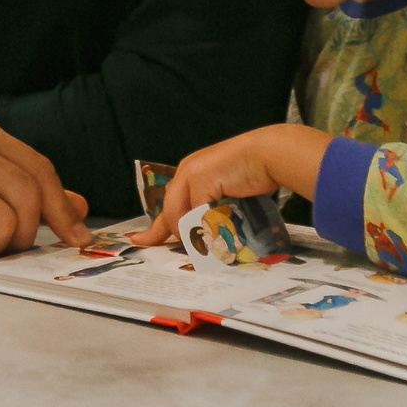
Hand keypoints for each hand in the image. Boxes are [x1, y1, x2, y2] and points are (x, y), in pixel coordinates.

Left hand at [129, 124, 330, 246]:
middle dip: (177, 236)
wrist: (266, 155)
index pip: (167, 206)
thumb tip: (203, 238)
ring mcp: (190, 174)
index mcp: (189, 175)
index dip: (156, 228)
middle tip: (188, 252)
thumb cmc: (252, 175)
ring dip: (195, 234)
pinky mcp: (199, 178)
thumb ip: (210, 211)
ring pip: (180, 216)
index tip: (140, 241)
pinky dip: (205, 226)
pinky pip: (196, 212)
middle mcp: (185, 173)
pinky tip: (217, 233)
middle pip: (169, 214)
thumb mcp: (226, 196)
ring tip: (212, 243)